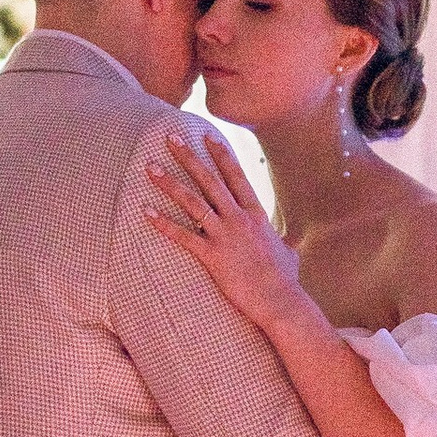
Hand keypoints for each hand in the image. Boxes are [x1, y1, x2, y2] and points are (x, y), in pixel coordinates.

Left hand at [145, 132, 305, 335]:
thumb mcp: (289, 255)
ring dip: (169, 183)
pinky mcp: (211, 255)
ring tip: (150, 167)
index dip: (221, 155)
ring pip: (192, 201)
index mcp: (256, 214)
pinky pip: (182, 235)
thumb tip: (291, 241)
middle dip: (189, 157)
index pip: (236, 176)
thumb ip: (287, 242)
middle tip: (171, 137)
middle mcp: (239, 218)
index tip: (208, 136)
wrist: (279, 300)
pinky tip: (145, 211)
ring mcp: (224, 235)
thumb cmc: (285, 281)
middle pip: (210, 180)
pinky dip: (162, 222)